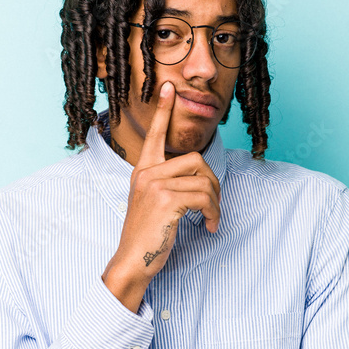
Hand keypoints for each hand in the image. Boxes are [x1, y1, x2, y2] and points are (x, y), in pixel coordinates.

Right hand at [110, 81, 221, 283]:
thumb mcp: (152, 203)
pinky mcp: (166, 200)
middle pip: (196, 159)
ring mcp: (155, 185)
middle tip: (213, 205)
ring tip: (211, 219)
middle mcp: (147, 173)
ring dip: (215, 203)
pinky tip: (210, 227)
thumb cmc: (147, 236)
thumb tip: (199, 179)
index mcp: (143, 171)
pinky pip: (204, 197)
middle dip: (213, 183)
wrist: (133, 261)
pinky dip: (213, 213)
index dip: (164, 110)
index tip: (169, 87)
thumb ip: (167, 185)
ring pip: (203, 180)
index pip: (155, 135)